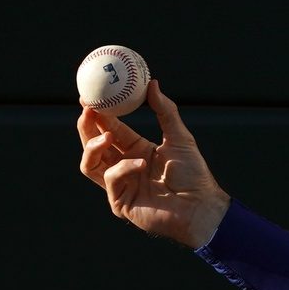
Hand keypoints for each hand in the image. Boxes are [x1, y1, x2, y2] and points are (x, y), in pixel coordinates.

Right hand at [77, 79, 229, 248]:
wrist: (201, 206)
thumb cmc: (194, 175)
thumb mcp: (180, 138)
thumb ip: (166, 112)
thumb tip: (152, 83)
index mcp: (137, 151)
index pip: (111, 129)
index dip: (99, 114)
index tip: (91, 98)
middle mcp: (125, 167)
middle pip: (93, 145)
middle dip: (87, 127)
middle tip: (87, 110)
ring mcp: (120, 186)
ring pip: (90, 163)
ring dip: (93, 147)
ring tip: (107, 136)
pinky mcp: (119, 202)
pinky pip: (110, 180)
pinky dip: (123, 168)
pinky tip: (141, 164)